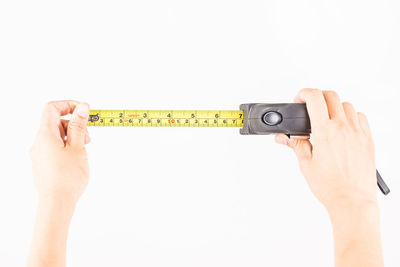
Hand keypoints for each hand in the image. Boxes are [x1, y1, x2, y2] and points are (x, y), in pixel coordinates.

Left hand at [30, 100, 90, 204]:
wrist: (56, 204)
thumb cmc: (67, 178)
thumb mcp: (78, 147)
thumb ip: (79, 126)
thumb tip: (82, 107)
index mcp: (45, 135)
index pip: (52, 108)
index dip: (69, 105)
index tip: (84, 111)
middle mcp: (39, 142)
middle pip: (55, 122)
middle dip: (74, 124)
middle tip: (89, 136)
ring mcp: (40, 154)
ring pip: (56, 136)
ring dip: (72, 136)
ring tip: (84, 150)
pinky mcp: (43, 164)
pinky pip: (55, 147)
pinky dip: (67, 147)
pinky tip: (77, 159)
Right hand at [275, 89, 376, 212]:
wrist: (352, 201)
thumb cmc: (331, 186)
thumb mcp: (306, 164)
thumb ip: (296, 144)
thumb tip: (284, 136)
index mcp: (325, 132)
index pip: (315, 97)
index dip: (304, 93)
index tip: (299, 99)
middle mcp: (343, 128)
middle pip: (331, 96)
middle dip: (317, 97)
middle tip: (310, 107)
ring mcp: (358, 132)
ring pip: (347, 105)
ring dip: (334, 106)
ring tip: (326, 119)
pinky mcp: (367, 140)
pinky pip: (360, 117)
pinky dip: (350, 116)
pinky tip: (343, 127)